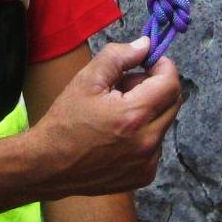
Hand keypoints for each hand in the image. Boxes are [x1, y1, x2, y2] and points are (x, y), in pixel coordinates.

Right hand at [28, 37, 180, 197]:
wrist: (48, 166)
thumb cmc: (66, 121)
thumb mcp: (88, 79)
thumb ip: (120, 56)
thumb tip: (146, 45)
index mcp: (134, 116)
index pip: (171, 83)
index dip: (162, 66)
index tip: (146, 61)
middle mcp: (147, 143)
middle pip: (173, 101)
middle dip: (155, 85)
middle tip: (126, 84)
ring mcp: (147, 163)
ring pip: (164, 121)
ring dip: (149, 109)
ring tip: (118, 110)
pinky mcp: (143, 176)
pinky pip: (156, 142)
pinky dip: (144, 131)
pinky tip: (119, 132)